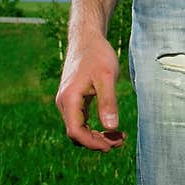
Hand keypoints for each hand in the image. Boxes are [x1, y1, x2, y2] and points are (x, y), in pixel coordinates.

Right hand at [55, 32, 125, 151]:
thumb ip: (108, 102)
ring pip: (79, 128)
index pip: (75, 131)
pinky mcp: (74, 99)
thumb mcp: (107, 77)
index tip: (111, 146)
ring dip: (96, 136)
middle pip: (77, 133)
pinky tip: (111, 128)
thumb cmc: (98, 55)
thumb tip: (112, 127)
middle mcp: (64, 103)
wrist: (88, 38)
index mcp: (69, 99)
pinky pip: (81, 120)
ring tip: (119, 137)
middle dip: (97, 142)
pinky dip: (94, 127)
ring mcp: (68, 101)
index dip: (92, 143)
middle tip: (120, 142)